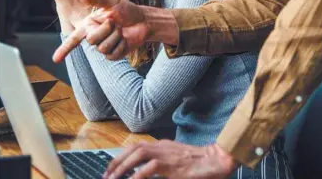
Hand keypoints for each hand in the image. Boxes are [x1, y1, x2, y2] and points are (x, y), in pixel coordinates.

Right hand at [52, 0, 149, 62]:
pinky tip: (125, 38)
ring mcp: (104, 47)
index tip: (55, 59)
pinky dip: (122, 44)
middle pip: (92, 40)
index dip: (64, 49)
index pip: (74, 38)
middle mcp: (95, 36)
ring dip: (116, 36)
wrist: (143, 20)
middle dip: (106, 29)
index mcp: (90, 24)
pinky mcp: (114, 55)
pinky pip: (113, 54)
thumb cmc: (127, 9)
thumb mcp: (112, 1)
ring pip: (103, 48)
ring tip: (121, 29)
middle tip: (115, 22)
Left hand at [103, 141, 238, 178]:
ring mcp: (167, 154)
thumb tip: (145, 171)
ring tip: (113, 178)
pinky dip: (138, 175)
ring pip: (139, 154)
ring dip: (124, 166)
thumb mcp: (176, 160)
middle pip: (134, 148)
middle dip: (118, 161)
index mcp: (162, 145)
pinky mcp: (172, 165)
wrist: (215, 160)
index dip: (122, 155)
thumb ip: (162, 164)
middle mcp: (162, 146)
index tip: (112, 168)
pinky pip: (151, 168)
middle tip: (106, 175)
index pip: (137, 146)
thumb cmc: (197, 162)